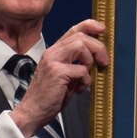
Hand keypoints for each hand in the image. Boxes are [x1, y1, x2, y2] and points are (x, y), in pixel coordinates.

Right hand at [11, 19, 108, 137]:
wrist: (32, 112)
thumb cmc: (50, 96)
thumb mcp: (65, 75)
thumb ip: (76, 63)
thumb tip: (97, 57)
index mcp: (54, 51)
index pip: (73, 30)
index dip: (90, 26)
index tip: (103, 29)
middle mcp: (52, 52)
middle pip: (81, 36)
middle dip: (98, 47)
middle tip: (104, 62)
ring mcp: (53, 61)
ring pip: (81, 46)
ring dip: (90, 62)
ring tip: (85, 78)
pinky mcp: (56, 72)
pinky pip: (81, 70)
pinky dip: (85, 81)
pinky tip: (78, 90)